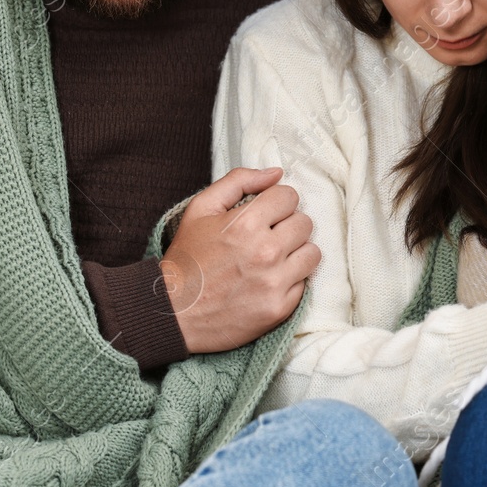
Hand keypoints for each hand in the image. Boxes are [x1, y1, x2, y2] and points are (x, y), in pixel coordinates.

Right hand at [160, 167, 319, 353]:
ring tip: (272, 258)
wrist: (174, 314)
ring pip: (312, 252)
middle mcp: (266, 252)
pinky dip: (290, 280)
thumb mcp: (201, 209)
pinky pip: (304, 283)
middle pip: (304, 223)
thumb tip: (275, 173)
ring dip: (295, 252)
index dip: (276, 202)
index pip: (289, 196)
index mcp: (246, 224)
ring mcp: (275, 282)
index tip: (265, 213)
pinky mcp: (280, 309)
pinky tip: (268, 280)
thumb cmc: (187, 259)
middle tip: (267, 236)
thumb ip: (238, 181)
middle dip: (287, 225)